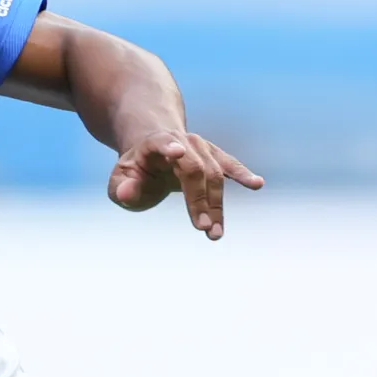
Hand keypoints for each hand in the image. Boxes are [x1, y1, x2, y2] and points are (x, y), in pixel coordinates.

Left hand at [106, 128, 263, 240]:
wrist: (154, 152)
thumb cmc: (135, 172)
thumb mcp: (120, 181)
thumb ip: (122, 189)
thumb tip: (127, 194)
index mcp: (154, 144)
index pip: (162, 143)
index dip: (169, 148)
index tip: (177, 153)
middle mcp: (182, 142)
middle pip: (194, 169)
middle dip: (199, 199)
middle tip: (202, 227)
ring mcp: (201, 148)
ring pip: (213, 176)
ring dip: (216, 206)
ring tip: (215, 234)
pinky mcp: (214, 158)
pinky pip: (230, 166)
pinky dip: (243, 175)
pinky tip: (257, 184)